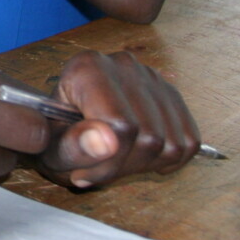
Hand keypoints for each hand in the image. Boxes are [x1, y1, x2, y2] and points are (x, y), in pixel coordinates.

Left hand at [34, 50, 201, 187]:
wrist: (65, 123)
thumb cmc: (54, 135)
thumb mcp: (51, 147)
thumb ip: (73, 145)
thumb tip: (108, 142)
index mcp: (88, 69)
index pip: (122, 125)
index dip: (108, 163)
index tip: (83, 174)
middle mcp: (123, 65)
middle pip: (150, 137)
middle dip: (124, 168)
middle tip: (98, 170)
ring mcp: (151, 77)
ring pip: (172, 142)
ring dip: (145, 166)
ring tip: (115, 161)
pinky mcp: (170, 94)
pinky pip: (188, 140)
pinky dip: (168, 160)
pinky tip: (138, 156)